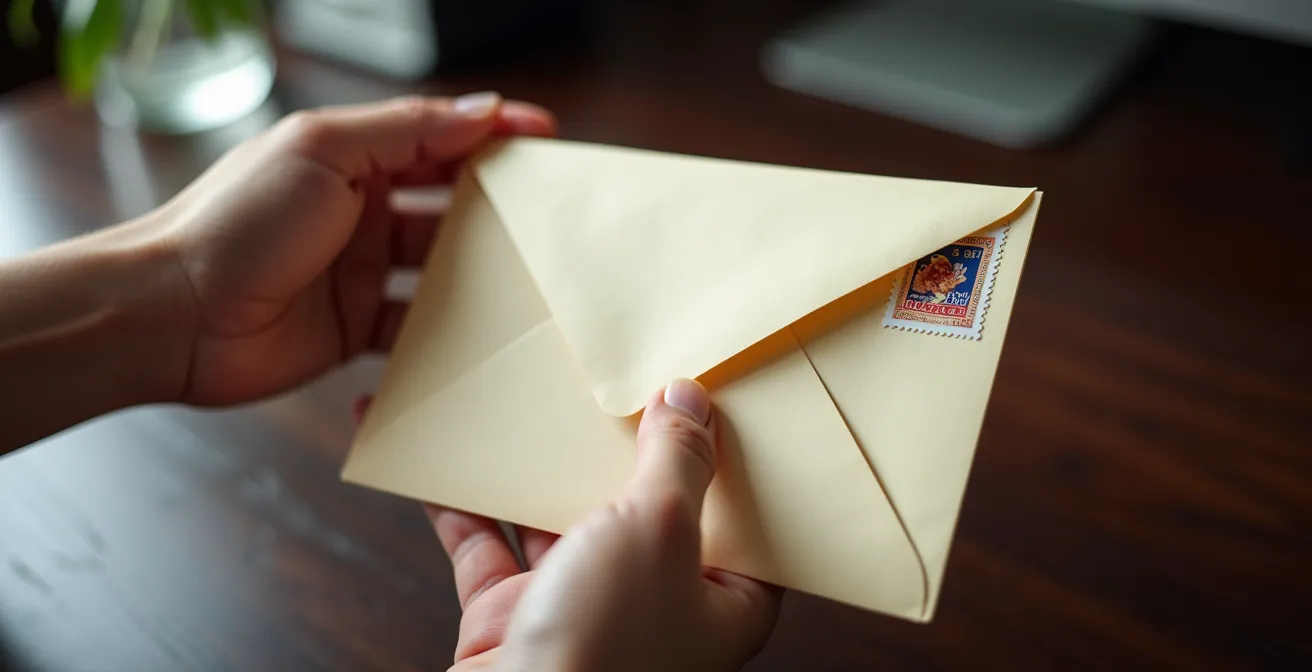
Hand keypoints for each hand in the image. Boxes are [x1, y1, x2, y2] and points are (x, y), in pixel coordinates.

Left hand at [151, 93, 554, 404]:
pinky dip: (449, 331)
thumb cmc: (235, 225)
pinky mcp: (355, 327)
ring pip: (442, 266)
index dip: (493, 136)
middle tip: (551, 214)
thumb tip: (481, 111)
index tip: (546, 140)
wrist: (172, 318)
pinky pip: (417, 327)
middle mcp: (360, 211)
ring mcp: (360, 271)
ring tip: (528, 277)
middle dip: (499, 204)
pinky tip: (480, 333)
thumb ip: (405, 131)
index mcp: (351, 158)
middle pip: (448, 202)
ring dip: (481, 270)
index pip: (438, 138)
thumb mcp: (323, 153)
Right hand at [356, 379, 782, 670]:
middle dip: (621, 451)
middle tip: (612, 386)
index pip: (739, 518)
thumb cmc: (605, 652)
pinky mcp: (515, 617)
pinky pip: (489, 547)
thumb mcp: (660, 529)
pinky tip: (450, 458)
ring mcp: (581, 612)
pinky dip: (465, 505)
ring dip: (540, 470)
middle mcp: (654, 608)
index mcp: (721, 603)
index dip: (726, 459)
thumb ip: (677, 461)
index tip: (709, 397)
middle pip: (645, 510)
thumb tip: (690, 400)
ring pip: (562, 521)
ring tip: (528, 406)